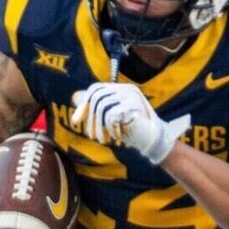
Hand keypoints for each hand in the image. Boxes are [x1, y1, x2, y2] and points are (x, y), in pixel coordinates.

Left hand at [70, 83, 190, 163]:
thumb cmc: (131, 129)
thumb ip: (97, 107)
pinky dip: (110, 129)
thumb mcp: (111, 117)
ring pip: (102, 106)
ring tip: (101, 140)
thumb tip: (75, 98)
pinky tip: (116, 137)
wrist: (153, 140)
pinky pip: (111, 116)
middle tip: (90, 136)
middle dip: (89, 118)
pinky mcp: (134, 106)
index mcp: (121, 88)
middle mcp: (126, 88)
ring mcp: (131, 95)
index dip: (83, 104)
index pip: (95, 89)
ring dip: (98, 127)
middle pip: (97, 97)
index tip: (76, 121)